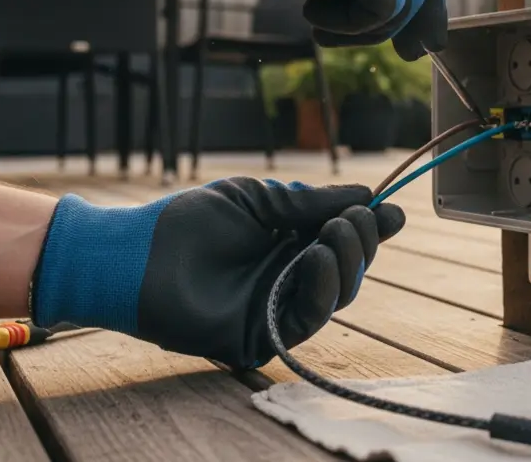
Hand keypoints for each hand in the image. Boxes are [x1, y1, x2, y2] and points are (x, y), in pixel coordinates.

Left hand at [30, 179, 404, 369]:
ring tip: (334, 232)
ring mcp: (277, 305)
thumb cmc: (190, 222)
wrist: (139, 254)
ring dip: (348, 261)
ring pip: (337, 293)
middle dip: (362, 239)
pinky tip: (319, 259)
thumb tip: (368, 194)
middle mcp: (288, 275)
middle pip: (347, 266)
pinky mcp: (264, 335)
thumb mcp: (258, 199)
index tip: (391, 209)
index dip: (368, 225)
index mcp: (287, 242)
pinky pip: (309, 317)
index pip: (340, 237)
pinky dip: (323, 288)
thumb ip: (310, 202)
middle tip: (357, 216)